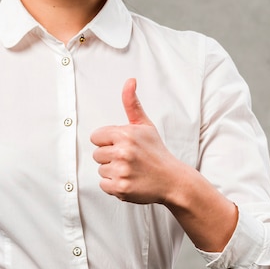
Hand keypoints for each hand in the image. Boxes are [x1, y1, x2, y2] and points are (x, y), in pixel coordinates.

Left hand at [90, 78, 181, 203]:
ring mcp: (121, 170)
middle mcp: (122, 151)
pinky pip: (104, 185)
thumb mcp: (145, 125)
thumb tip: (130, 81)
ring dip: (113, 171)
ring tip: (131, 170)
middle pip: (97, 154)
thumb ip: (132, 103)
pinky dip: (114, 185)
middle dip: (110, 157)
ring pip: (101, 169)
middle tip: (129, 159)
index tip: (122, 145)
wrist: (173, 180)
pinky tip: (129, 180)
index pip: (96, 137)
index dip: (108, 141)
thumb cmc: (156, 152)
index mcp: (125, 134)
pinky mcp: (121, 187)